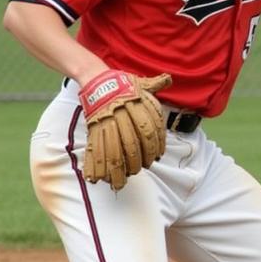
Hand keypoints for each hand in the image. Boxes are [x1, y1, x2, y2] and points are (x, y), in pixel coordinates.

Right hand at [79, 70, 171, 190]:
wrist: (97, 78)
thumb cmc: (123, 83)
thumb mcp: (141, 82)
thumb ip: (155, 84)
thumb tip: (167, 79)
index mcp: (136, 105)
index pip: (150, 130)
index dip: (155, 146)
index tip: (157, 157)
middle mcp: (122, 115)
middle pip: (132, 143)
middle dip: (137, 160)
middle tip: (140, 169)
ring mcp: (106, 122)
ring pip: (113, 150)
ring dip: (117, 169)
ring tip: (120, 182)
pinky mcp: (93, 128)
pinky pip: (95, 148)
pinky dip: (96, 164)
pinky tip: (99, 178)